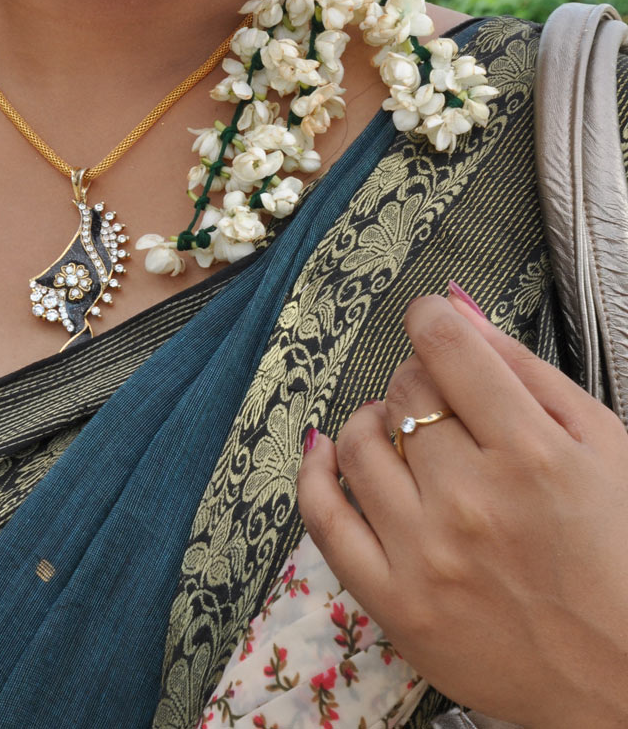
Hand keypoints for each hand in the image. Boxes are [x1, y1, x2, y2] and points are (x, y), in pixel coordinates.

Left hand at [296, 286, 627, 728]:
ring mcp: (428, 556)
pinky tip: (327, 453)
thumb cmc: (622, 555)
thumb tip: (456, 308)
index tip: (431, 323)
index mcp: (533, 454)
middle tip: (441, 402)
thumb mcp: (603, 444)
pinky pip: (325, 521)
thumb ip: (525, 369)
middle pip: (404, 393)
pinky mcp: (397, 605)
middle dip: (418, 382)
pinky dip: (315, 474)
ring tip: (400, 433)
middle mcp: (473, 502)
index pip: (445, 348)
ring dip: (373, 421)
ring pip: (359, 445)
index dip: (431, 320)